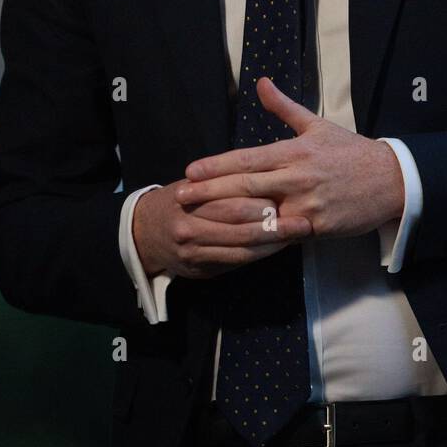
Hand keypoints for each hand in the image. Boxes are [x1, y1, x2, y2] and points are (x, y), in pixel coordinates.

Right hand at [132, 177, 311, 280]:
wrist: (145, 233)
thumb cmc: (180, 201)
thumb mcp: (193, 183)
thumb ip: (222, 182)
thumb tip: (266, 178)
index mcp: (189, 197)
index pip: (230, 197)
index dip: (260, 196)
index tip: (287, 192)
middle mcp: (189, 225)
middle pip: (238, 222)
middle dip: (273, 221)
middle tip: (302, 217)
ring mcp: (194, 250)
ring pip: (241, 246)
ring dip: (274, 241)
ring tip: (298, 233)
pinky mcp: (200, 268)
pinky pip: (237, 262)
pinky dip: (261, 254)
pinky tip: (279, 247)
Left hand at [175, 77, 404, 240]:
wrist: (391, 179)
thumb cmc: (351, 152)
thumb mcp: (317, 125)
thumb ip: (284, 107)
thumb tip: (260, 83)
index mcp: (294, 151)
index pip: (247, 158)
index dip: (216, 165)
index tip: (190, 171)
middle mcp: (297, 176)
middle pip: (246, 185)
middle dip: (210, 192)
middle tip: (182, 196)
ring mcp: (307, 203)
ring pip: (261, 213)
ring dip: (228, 219)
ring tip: (200, 222)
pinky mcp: (318, 226)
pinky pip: (283, 236)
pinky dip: (261, 238)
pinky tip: (237, 243)